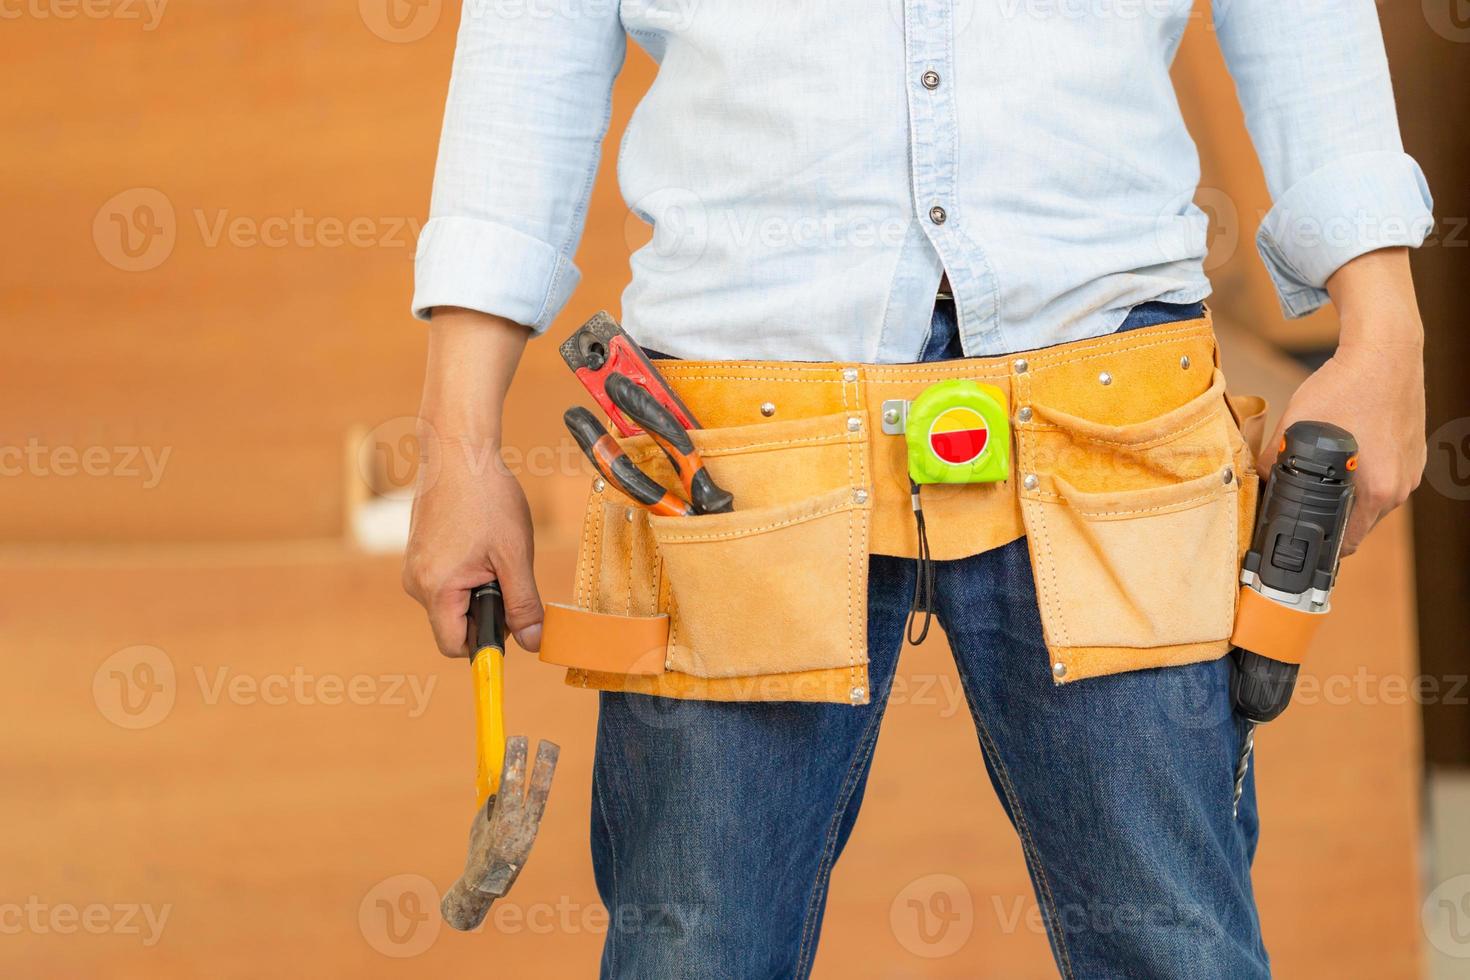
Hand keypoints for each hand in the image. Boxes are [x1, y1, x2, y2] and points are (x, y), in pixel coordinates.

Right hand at [401, 309, 542, 655]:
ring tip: (495, 550)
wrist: (458, 451)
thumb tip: (533, 644)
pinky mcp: (420, 553)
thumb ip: (524, 604)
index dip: (487, 642)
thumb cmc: (487, 499)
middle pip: (456, 624)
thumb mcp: (514, 555)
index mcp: (435, 589)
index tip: (512, 624)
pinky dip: (469, 571)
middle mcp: (415, 583)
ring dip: (480, 588)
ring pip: (454, 601)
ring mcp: (415, 566)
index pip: (456, 646)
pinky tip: (482, 540)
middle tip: (508, 571)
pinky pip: (447, 580)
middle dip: (488, 609)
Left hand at [1256, 249, 1425, 556]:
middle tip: (1303, 504)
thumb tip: (1255, 482)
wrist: (1386, 350)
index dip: (1319, 545)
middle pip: (1359, 523)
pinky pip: (1385, 478)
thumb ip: (1272, 461)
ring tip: (1324, 474)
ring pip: (1372, 501)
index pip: (1347, 542)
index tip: (1300, 541)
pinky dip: (1365, 474)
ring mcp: (1411, 470)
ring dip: (1348, 495)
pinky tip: (1346, 454)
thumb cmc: (1345, 386)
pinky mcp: (1414, 454)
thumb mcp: (1295, 426)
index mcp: (1377, 490)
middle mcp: (1400, 487)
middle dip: (1330, 517)